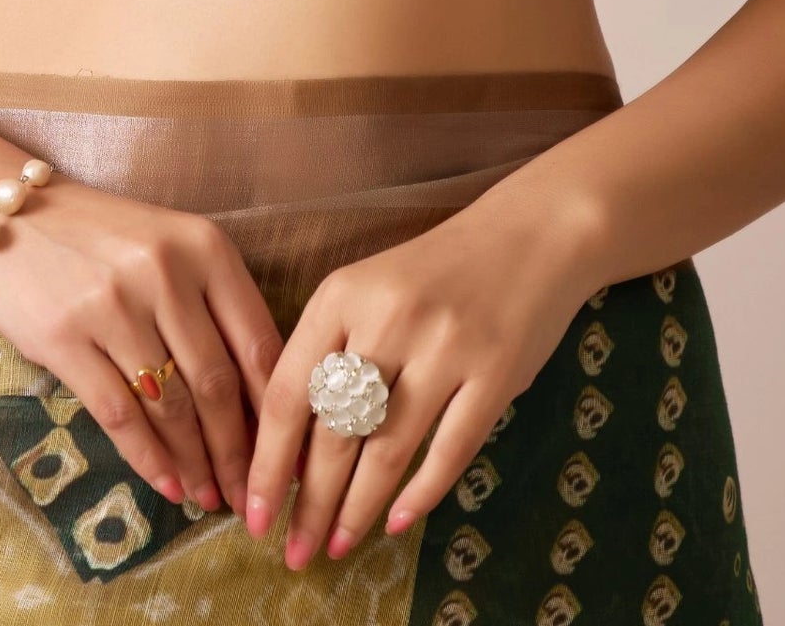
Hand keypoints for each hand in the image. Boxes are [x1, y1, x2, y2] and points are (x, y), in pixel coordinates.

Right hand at [0, 175, 283, 517]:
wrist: (6, 215)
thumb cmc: (99, 238)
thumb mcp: (169, 248)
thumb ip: (212, 307)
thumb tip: (255, 401)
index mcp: (203, 247)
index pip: (257, 342)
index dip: (276, 409)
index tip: (286, 453)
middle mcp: (163, 272)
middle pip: (217, 382)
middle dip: (238, 452)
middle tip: (250, 496)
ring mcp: (112, 305)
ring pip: (171, 405)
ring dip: (195, 463)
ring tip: (209, 497)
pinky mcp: (65, 337)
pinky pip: (118, 413)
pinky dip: (147, 457)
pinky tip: (166, 484)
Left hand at [242, 180, 605, 567]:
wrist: (530, 233)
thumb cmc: (437, 270)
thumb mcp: (368, 289)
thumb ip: (331, 352)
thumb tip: (291, 449)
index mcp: (342, 294)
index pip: (288, 392)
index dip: (267, 462)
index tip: (254, 513)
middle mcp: (388, 318)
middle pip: (333, 431)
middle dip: (308, 502)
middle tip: (293, 551)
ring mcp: (444, 346)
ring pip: (386, 449)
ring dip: (356, 509)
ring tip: (336, 546)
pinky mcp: (495, 372)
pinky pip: (449, 450)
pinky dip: (420, 494)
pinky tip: (397, 522)